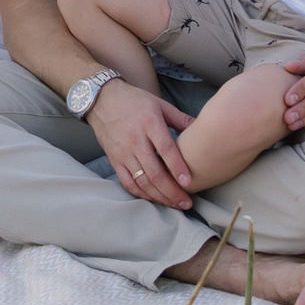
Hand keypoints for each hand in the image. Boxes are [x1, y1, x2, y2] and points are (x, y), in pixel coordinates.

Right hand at [86, 81, 196, 207]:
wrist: (102, 100)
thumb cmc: (134, 101)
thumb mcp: (160, 104)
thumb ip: (181, 119)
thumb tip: (202, 128)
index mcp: (149, 123)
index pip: (165, 150)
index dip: (177, 167)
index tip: (188, 182)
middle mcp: (135, 140)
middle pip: (154, 172)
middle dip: (172, 191)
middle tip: (186, 202)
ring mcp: (123, 152)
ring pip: (142, 181)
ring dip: (159, 196)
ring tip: (174, 204)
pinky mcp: (114, 160)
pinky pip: (128, 182)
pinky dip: (141, 194)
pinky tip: (154, 199)